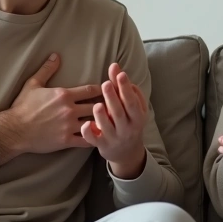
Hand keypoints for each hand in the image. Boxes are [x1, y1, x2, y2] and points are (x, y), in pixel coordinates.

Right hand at [0, 54, 100, 164]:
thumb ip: (47, 69)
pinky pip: (86, 140)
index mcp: (64, 95)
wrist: (14, 129)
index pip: (91, 90)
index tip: (105, 91)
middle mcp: (69, 110)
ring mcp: (69, 126)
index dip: (100, 90)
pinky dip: (94, 138)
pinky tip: (99, 137)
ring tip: (110, 122)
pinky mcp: (66, 140)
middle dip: (105, 106)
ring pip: (94, 123)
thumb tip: (55, 55)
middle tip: (113, 107)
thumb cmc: (22, 107)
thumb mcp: (33, 84)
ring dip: (102, 122)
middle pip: (97, 106)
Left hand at [81, 63, 148, 177]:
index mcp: (137, 117)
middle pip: (120, 113)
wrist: (126, 152)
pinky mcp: (102, 145)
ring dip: (102, 116)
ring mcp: (114, 138)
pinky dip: (90, 133)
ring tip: (97, 105)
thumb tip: (118, 70)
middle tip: (106, 84)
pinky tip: (85, 124)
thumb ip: (125, 89)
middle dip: (113, 98)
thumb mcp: (133, 108)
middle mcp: (127, 128)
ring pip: (108, 127)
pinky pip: (94, 140)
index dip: (126, 88)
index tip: (120, 74)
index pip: (132, 101)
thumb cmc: (128, 122)